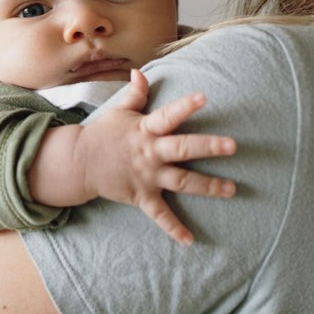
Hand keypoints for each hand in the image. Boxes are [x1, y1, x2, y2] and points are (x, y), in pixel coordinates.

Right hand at [77, 69, 235, 244]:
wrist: (80, 162)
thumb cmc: (104, 133)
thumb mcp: (119, 110)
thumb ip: (135, 94)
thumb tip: (139, 73)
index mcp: (145, 130)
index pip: (168, 115)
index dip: (185, 106)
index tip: (204, 97)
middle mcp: (149, 153)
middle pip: (181, 148)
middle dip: (207, 147)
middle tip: (232, 145)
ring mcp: (147, 176)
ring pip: (181, 181)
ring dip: (207, 186)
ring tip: (231, 189)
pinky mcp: (142, 197)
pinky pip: (160, 215)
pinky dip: (173, 228)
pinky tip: (190, 241)